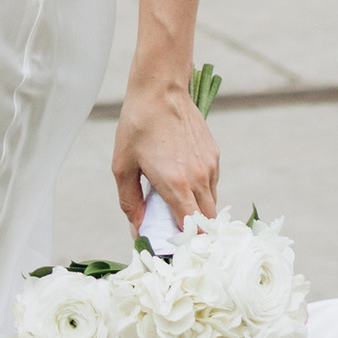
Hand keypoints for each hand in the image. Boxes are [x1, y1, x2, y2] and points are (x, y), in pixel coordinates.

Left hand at [113, 77, 218, 230]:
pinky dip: (200, 193)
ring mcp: (210, 166)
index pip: (192, 230)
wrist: (161, 88)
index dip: (185, 245)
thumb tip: (137, 229)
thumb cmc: (137, 125)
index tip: (172, 249)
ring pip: (211, 204)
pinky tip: (182, 183)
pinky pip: (212, 185)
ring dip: (197, 213)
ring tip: (175, 208)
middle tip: (173, 234)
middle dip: (193, 233)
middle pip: (206, 222)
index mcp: (176, 184)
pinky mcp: (214, 155)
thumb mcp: (122, 166)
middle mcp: (199, 178)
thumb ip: (130, 202)